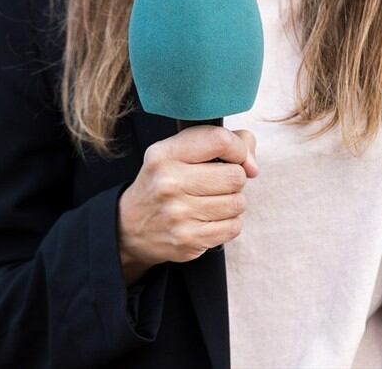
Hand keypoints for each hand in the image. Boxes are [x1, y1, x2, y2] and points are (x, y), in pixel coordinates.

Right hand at [117, 126, 257, 284]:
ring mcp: (178, 214)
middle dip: (234, 178)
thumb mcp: (176, 152)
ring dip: (232, 202)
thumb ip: (219, 142)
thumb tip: (251, 164)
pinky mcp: (189, 240)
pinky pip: (234, 227)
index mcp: (165, 154)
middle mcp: (169, 183)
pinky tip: (211, 218)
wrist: (130, 227)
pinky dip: (229, 223)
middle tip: (217, 182)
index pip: (219, 140)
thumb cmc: (163, 183)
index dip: (239, 148)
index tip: (237, 156)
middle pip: (235, 175)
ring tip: (212, 201)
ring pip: (238, 203)